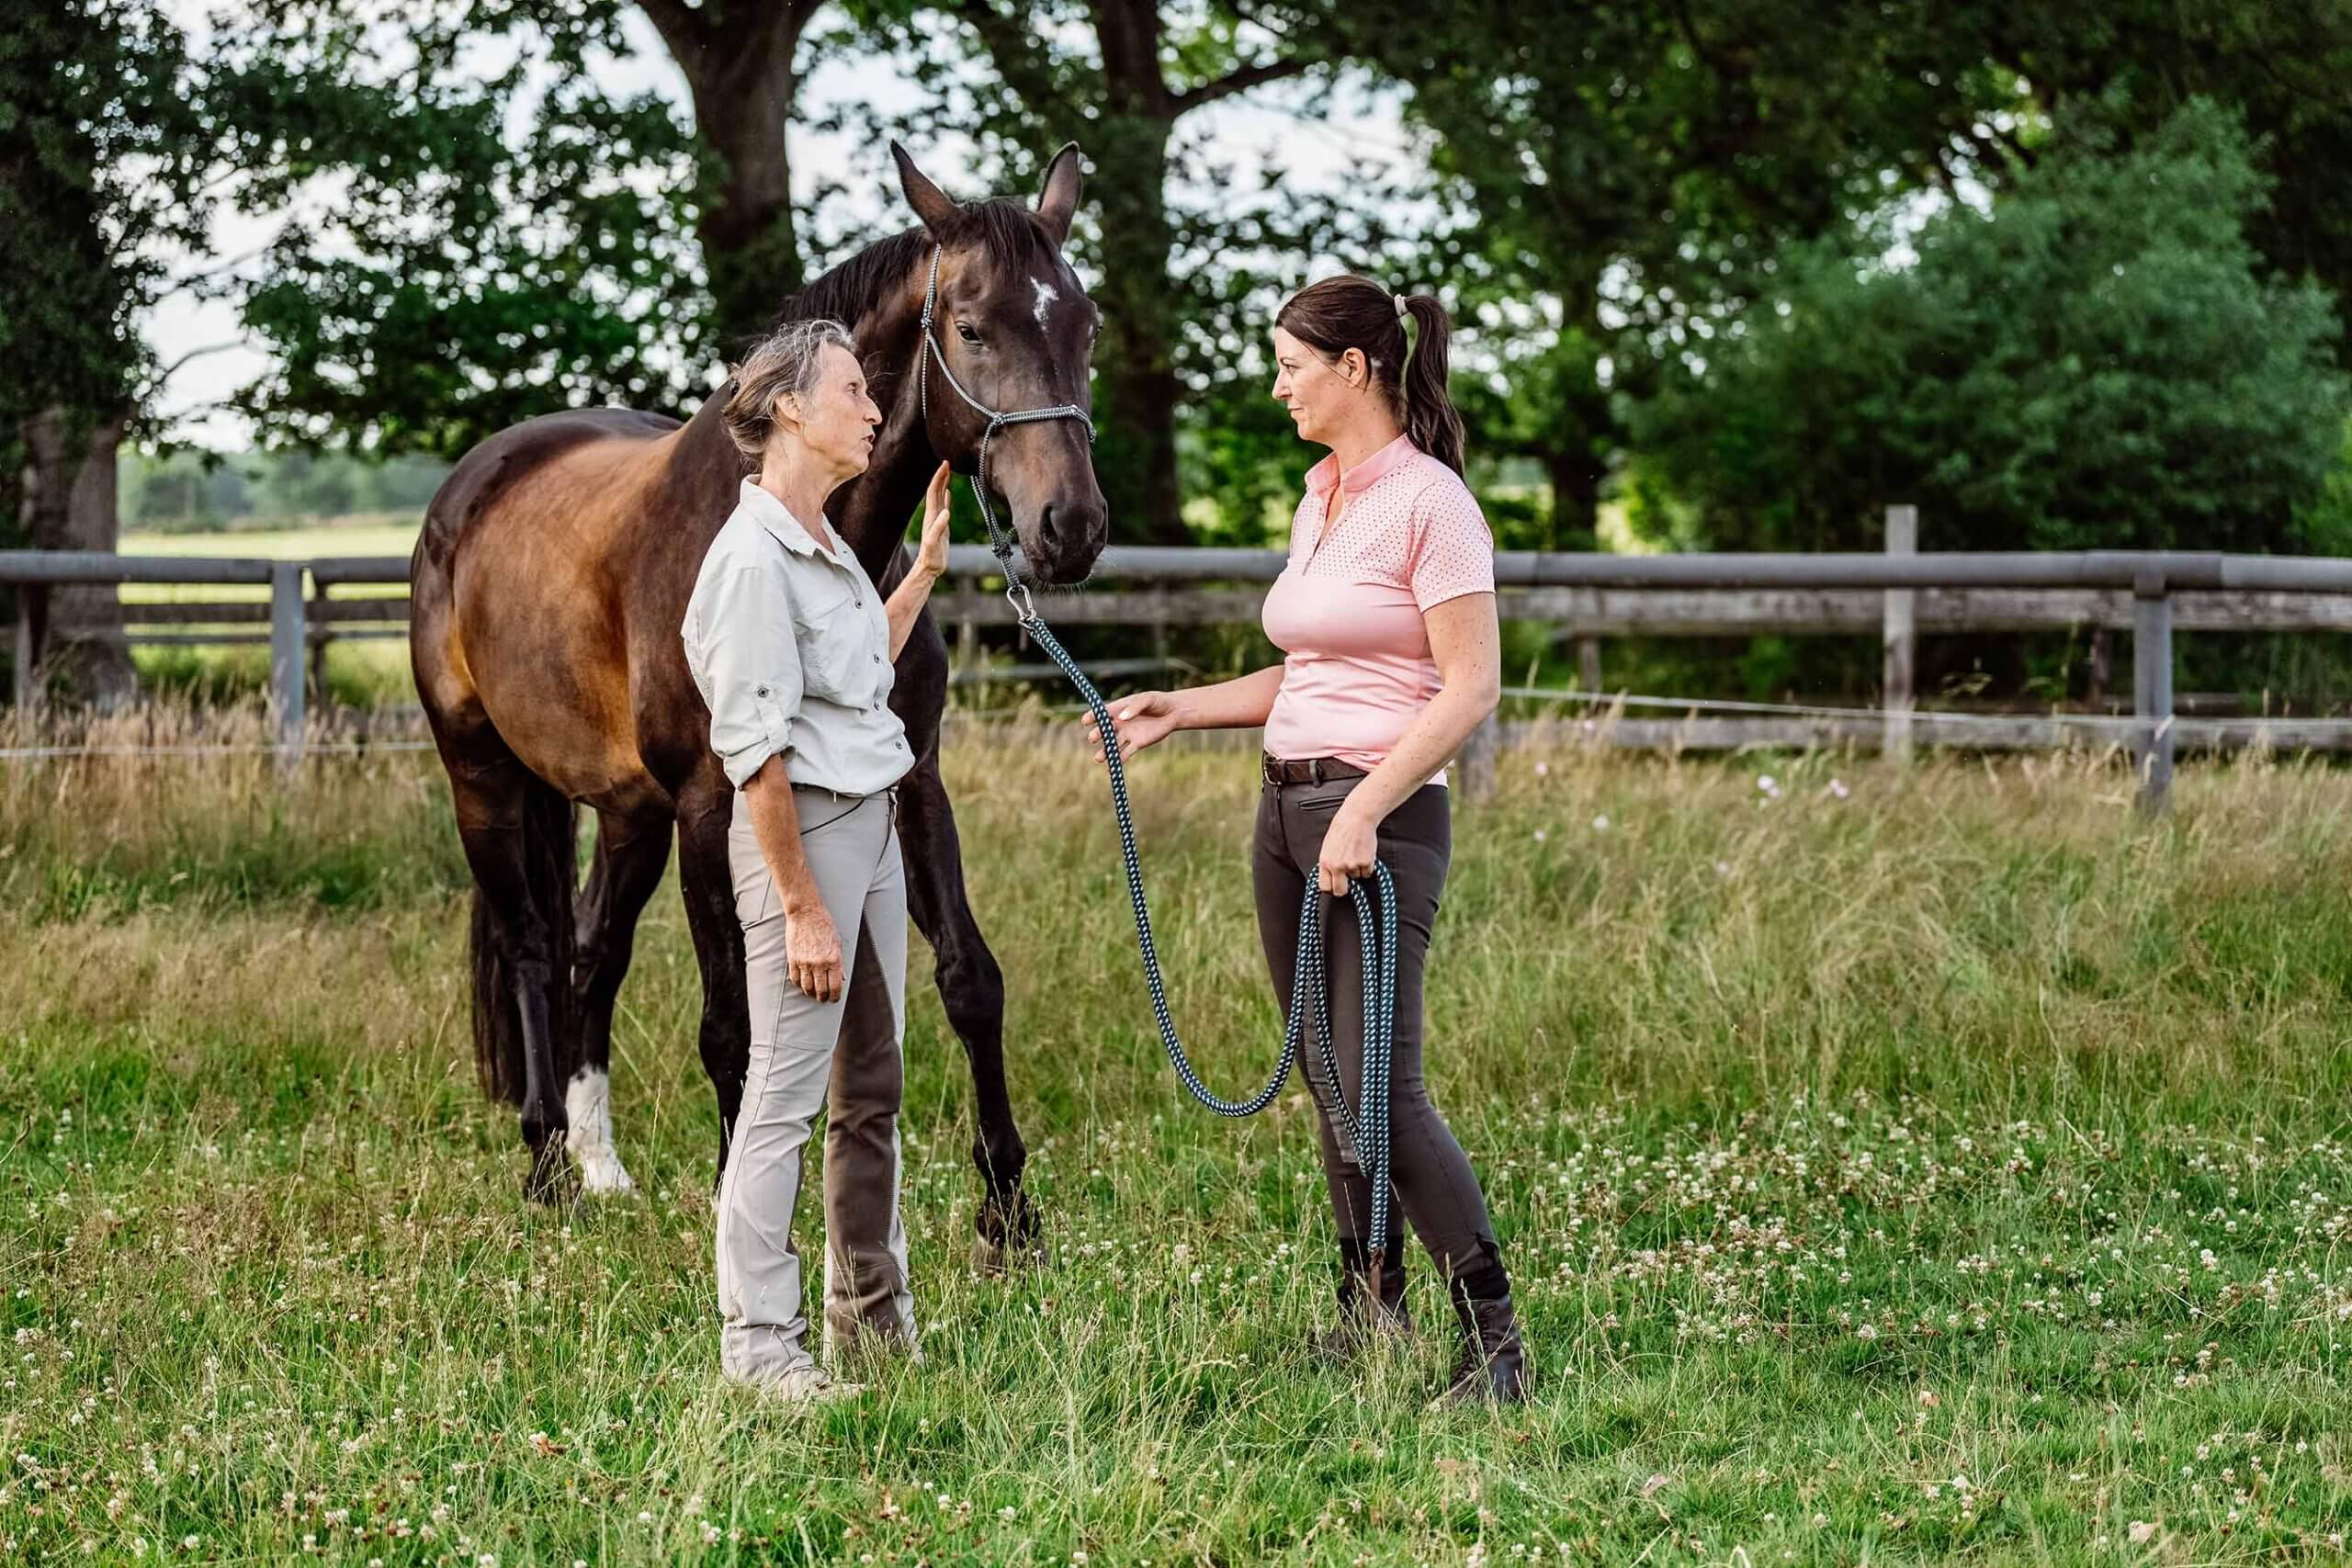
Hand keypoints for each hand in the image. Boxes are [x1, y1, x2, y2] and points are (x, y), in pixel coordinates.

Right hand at [785, 902, 844, 1002]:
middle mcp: (819, 963)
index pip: (835, 987)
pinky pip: (795, 978)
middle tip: (823, 999)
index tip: (834, 999)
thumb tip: (841, 978)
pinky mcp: (793, 959)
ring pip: (807, 987)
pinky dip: (799, 984)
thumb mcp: (837, 943)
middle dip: (823, 997)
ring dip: (811, 993)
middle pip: (820, 990)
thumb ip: (839, 962)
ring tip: (813, 994)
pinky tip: (802, 984)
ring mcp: (805, 962)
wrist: (806, 913)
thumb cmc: (824, 925)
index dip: (835, 996)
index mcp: (834, 960)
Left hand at [914, 462, 952, 581]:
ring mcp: (936, 519)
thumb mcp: (934, 543)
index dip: (939, 477)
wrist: (929, 567)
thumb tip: (946, 512)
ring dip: (943, 483)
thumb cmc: (931, 557)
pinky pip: (943, 506)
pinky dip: (946, 496)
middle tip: (947, 462)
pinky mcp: (942, 525)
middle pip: (936, 490)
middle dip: (941, 475)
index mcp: (931, 516)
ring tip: (948, 472)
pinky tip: (948, 492)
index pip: (934, 491)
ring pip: (939, 496)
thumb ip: (939, 528)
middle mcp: (932, 515)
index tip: (945, 464)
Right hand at [1080, 690, 1181, 765]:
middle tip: (1093, 738)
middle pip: (1103, 731)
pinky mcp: (1136, 744)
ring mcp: (1126, 735)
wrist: (1173, 713)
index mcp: (1118, 709)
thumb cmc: (1158, 701)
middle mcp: (1119, 723)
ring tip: (1098, 758)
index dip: (1091, 717)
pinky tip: (1112, 767)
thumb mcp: (1147, 699)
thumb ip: (1134, 707)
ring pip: (1111, 745)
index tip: (1085, 721)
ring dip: (1104, 752)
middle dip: (1097, 735)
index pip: (1100, 713)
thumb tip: (1122, 718)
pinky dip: (1118, 760)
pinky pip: (1124, 754)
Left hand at [1316, 800, 1378, 897]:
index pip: (1325, 887)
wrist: (1357, 817)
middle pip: (1340, 891)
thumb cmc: (1341, 828)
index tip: (1334, 886)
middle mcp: (1337, 866)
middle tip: (1347, 883)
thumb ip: (1328, 863)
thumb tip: (1330, 877)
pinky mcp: (1366, 863)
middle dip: (1344, 889)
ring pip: (1356, 878)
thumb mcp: (1327, 847)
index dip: (1330, 888)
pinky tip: (1364, 853)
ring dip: (1357, 870)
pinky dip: (1367, 866)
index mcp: (1325, 862)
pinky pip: (1367, 873)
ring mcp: (1352, 866)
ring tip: (1356, 853)